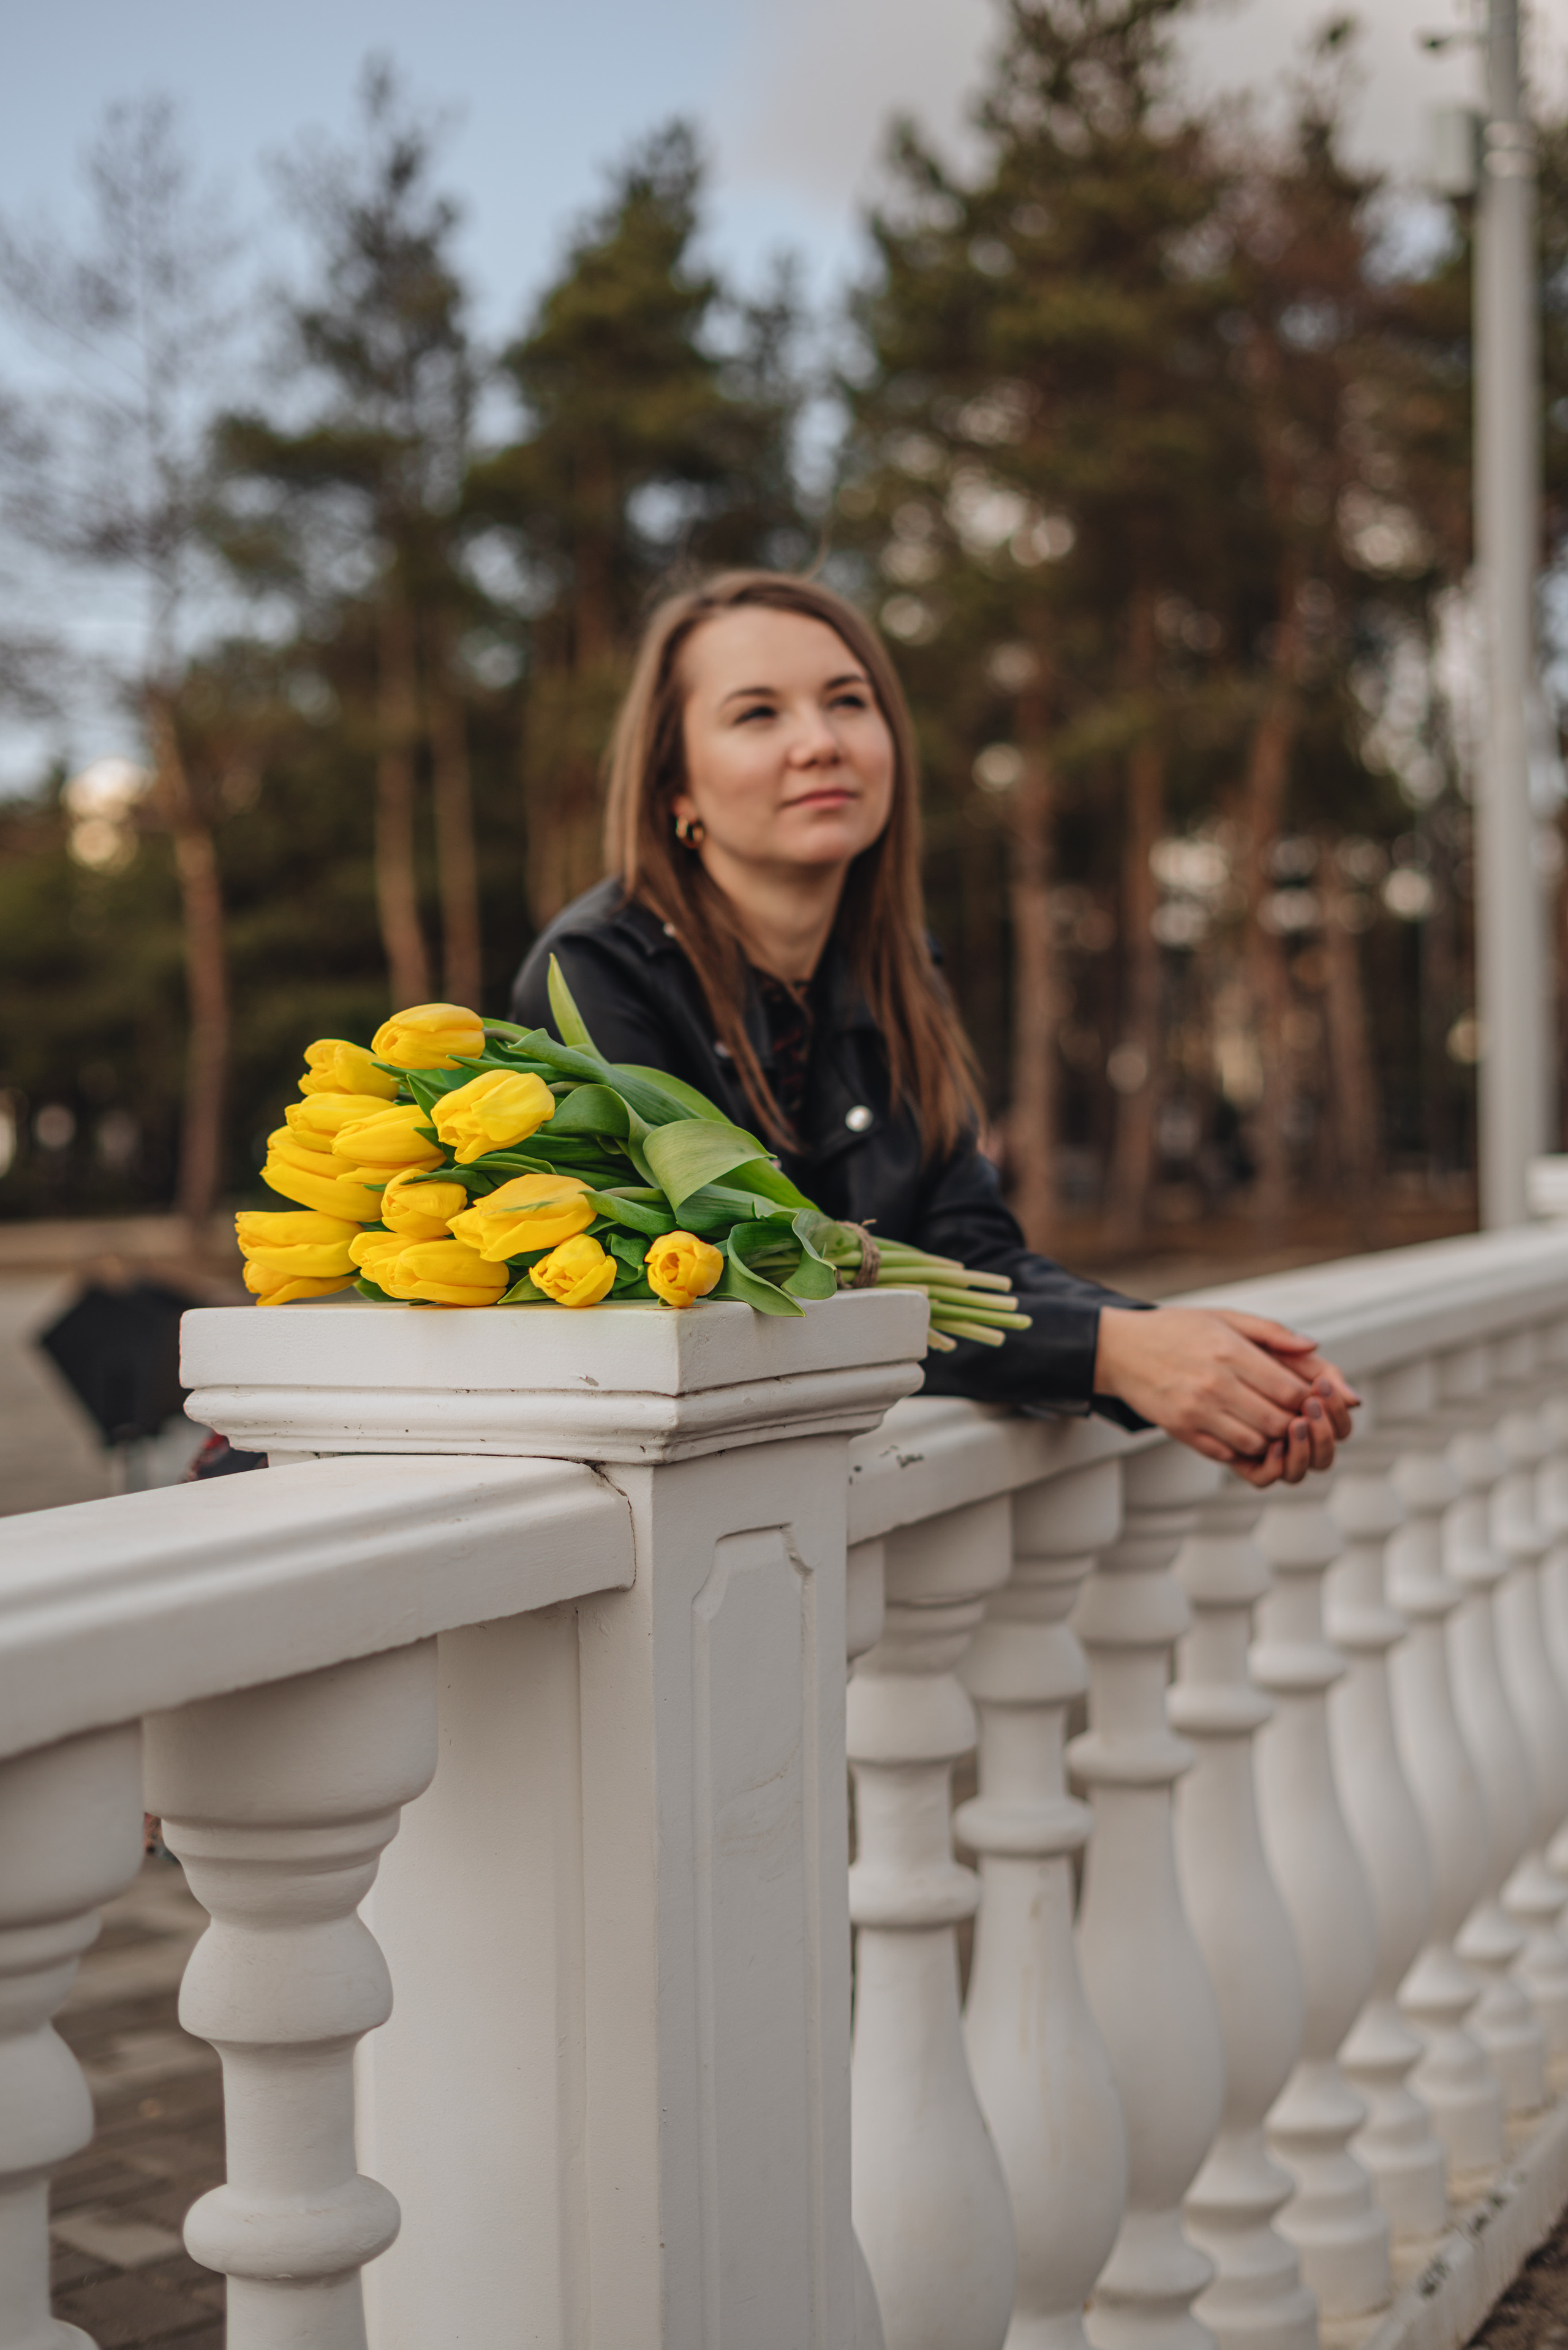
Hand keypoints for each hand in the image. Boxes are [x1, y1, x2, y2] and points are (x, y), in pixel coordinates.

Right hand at [1094, 1306, 1359, 1486]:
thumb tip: (1312, 1348)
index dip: (1310, 1399)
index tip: (1311, 1397)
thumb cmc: (1174, 1330)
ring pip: (1256, 1442)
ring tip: (1268, 1422)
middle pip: (1278, 1421)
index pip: (1290, 1389)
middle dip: (1296, 1423)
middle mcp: (1215, 1384)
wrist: (1119, 1349)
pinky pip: (1226, 1453)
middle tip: (1296, 1415)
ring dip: (1270, 1438)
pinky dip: (1241, 1448)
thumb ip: (1271, 1332)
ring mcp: (1196, 1411)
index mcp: (1230, 1352)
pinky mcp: (1180, 1430)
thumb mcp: (1223, 1317)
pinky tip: (1240, 1430)